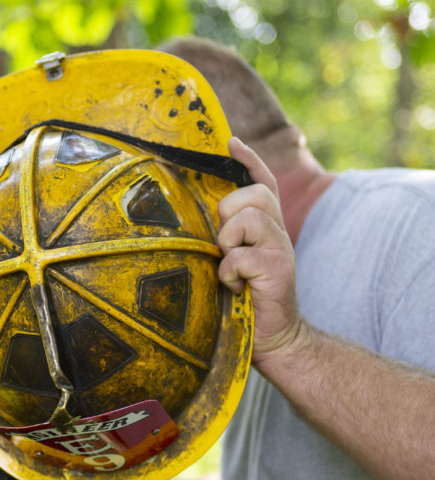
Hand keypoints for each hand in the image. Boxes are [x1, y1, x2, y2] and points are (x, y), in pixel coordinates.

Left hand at [219, 137, 302, 362]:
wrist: (274, 337)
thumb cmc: (245, 300)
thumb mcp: (234, 261)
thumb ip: (226, 237)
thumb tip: (197, 214)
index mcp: (267, 226)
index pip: (263, 181)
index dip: (249, 160)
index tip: (232, 142)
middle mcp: (278, 231)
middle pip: (253, 194)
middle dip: (229, 214)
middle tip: (226, 245)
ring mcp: (281, 248)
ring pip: (247, 219)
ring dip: (229, 244)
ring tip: (232, 268)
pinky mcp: (278, 268)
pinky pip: (240, 255)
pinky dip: (230, 273)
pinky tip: (236, 287)